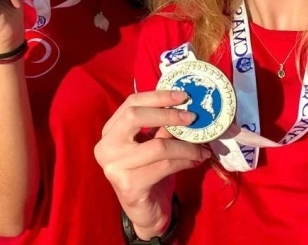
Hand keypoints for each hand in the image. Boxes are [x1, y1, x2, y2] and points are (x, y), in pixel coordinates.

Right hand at [94, 90, 210, 238]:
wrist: (146, 212)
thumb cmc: (150, 173)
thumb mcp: (154, 144)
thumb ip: (162, 126)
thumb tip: (185, 105)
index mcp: (110, 132)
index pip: (131, 103)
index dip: (158, 96)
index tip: (183, 96)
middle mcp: (106, 147)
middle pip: (134, 116)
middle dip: (168, 114)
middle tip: (192, 118)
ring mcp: (114, 167)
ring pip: (157, 145)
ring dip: (185, 145)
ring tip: (201, 147)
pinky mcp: (129, 185)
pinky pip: (164, 166)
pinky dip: (184, 161)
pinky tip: (196, 161)